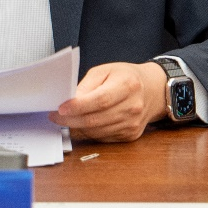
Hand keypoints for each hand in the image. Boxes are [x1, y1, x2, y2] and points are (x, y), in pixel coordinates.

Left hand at [49, 61, 167, 142]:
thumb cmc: (125, 77)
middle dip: (71, 119)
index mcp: (128, 85)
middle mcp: (133, 107)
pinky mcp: (130, 135)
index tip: (61, 108)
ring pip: (97, 131)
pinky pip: (103, 137)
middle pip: (96, 119)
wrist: (152, 90)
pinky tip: (83, 123)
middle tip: (55, 116)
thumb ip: (87, 85)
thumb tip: (70, 100)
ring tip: (66, 118)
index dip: (78, 106)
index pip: (100, 100)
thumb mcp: (105, 70)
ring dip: (78, 127)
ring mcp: (132, 124)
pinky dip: (89, 132)